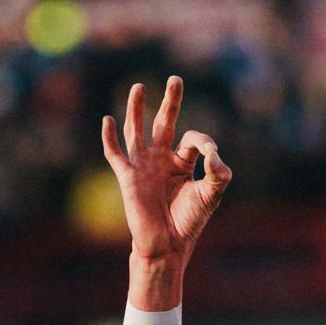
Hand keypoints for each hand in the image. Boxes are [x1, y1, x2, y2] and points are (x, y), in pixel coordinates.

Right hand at [100, 77, 231, 272]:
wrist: (167, 246)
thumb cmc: (188, 222)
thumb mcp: (210, 195)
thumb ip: (218, 173)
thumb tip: (213, 153)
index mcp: (182, 162)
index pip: (192, 139)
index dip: (203, 142)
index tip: (211, 155)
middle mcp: (161, 159)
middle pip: (164, 123)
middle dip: (170, 101)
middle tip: (176, 79)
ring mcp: (143, 166)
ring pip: (137, 131)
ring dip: (137, 109)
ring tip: (139, 87)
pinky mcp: (128, 177)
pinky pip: (116, 154)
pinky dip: (110, 137)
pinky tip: (107, 120)